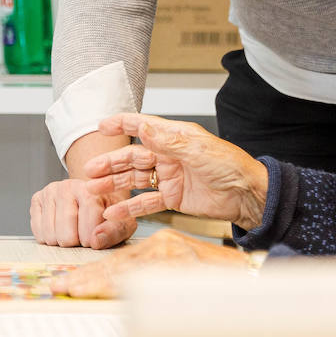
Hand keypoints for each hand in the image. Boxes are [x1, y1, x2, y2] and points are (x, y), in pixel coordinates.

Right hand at [30, 177, 136, 249]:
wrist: (91, 197)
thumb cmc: (107, 213)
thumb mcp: (120, 222)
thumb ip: (114, 232)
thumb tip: (96, 240)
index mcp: (91, 188)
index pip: (89, 220)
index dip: (91, 237)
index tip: (95, 237)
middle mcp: (68, 186)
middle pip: (66, 235)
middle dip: (76, 242)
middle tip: (82, 234)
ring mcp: (50, 191)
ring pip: (51, 237)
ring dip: (62, 242)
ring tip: (72, 230)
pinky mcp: (36, 199)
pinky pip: (38, 234)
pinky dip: (48, 238)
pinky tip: (59, 228)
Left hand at [53, 228, 248, 298]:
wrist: (251, 273)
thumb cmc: (219, 275)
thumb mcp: (180, 267)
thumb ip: (154, 273)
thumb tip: (121, 290)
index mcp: (161, 248)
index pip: (119, 263)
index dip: (92, 276)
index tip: (68, 286)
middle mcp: (162, 248)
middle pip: (116, 266)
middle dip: (85, 278)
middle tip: (58, 287)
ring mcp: (168, 256)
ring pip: (123, 270)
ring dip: (94, 280)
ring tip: (70, 288)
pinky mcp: (176, 263)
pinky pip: (141, 276)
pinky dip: (117, 282)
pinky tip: (100, 287)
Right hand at [82, 113, 268, 229]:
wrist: (246, 195)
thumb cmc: (230, 166)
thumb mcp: (198, 150)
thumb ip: (168, 141)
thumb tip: (143, 126)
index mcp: (176, 137)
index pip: (144, 126)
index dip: (123, 124)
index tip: (102, 124)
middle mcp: (169, 155)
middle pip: (133, 157)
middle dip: (111, 162)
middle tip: (89, 170)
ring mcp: (169, 177)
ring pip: (135, 179)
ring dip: (115, 184)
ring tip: (93, 191)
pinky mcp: (173, 198)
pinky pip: (146, 202)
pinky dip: (130, 207)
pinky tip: (114, 212)